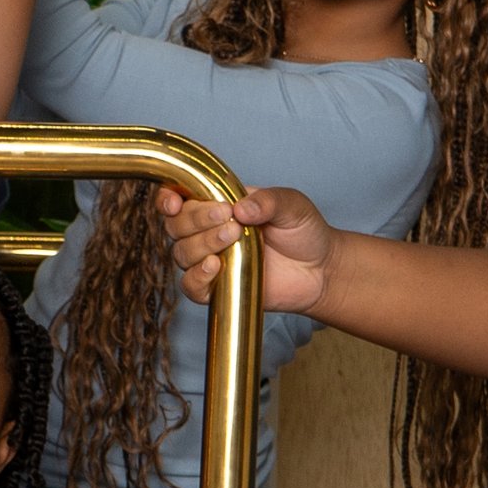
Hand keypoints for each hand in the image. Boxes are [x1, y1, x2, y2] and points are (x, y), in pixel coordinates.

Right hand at [160, 180, 333, 315]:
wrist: (320, 270)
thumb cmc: (303, 232)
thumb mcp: (292, 206)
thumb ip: (268, 200)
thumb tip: (239, 208)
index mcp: (217, 205)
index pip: (179, 199)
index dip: (167, 200)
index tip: (176, 202)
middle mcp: (207, 232)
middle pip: (176, 225)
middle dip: (196, 219)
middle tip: (228, 218)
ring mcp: (210, 261)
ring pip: (181, 253)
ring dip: (202, 244)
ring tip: (235, 237)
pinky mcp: (216, 289)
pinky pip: (190, 286)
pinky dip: (197, 276)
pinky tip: (216, 266)